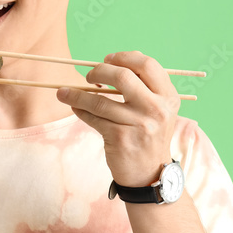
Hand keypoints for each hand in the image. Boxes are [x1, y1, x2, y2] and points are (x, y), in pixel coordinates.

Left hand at [57, 50, 179, 186]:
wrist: (150, 175)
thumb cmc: (148, 136)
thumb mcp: (158, 110)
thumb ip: (143, 87)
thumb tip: (112, 62)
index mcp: (168, 97)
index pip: (146, 64)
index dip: (123, 57)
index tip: (108, 59)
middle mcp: (157, 109)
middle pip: (122, 76)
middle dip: (99, 71)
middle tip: (89, 75)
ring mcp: (139, 124)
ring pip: (100, 100)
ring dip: (77, 93)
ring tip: (64, 92)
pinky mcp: (121, 138)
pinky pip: (93, 117)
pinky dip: (79, 109)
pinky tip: (74, 106)